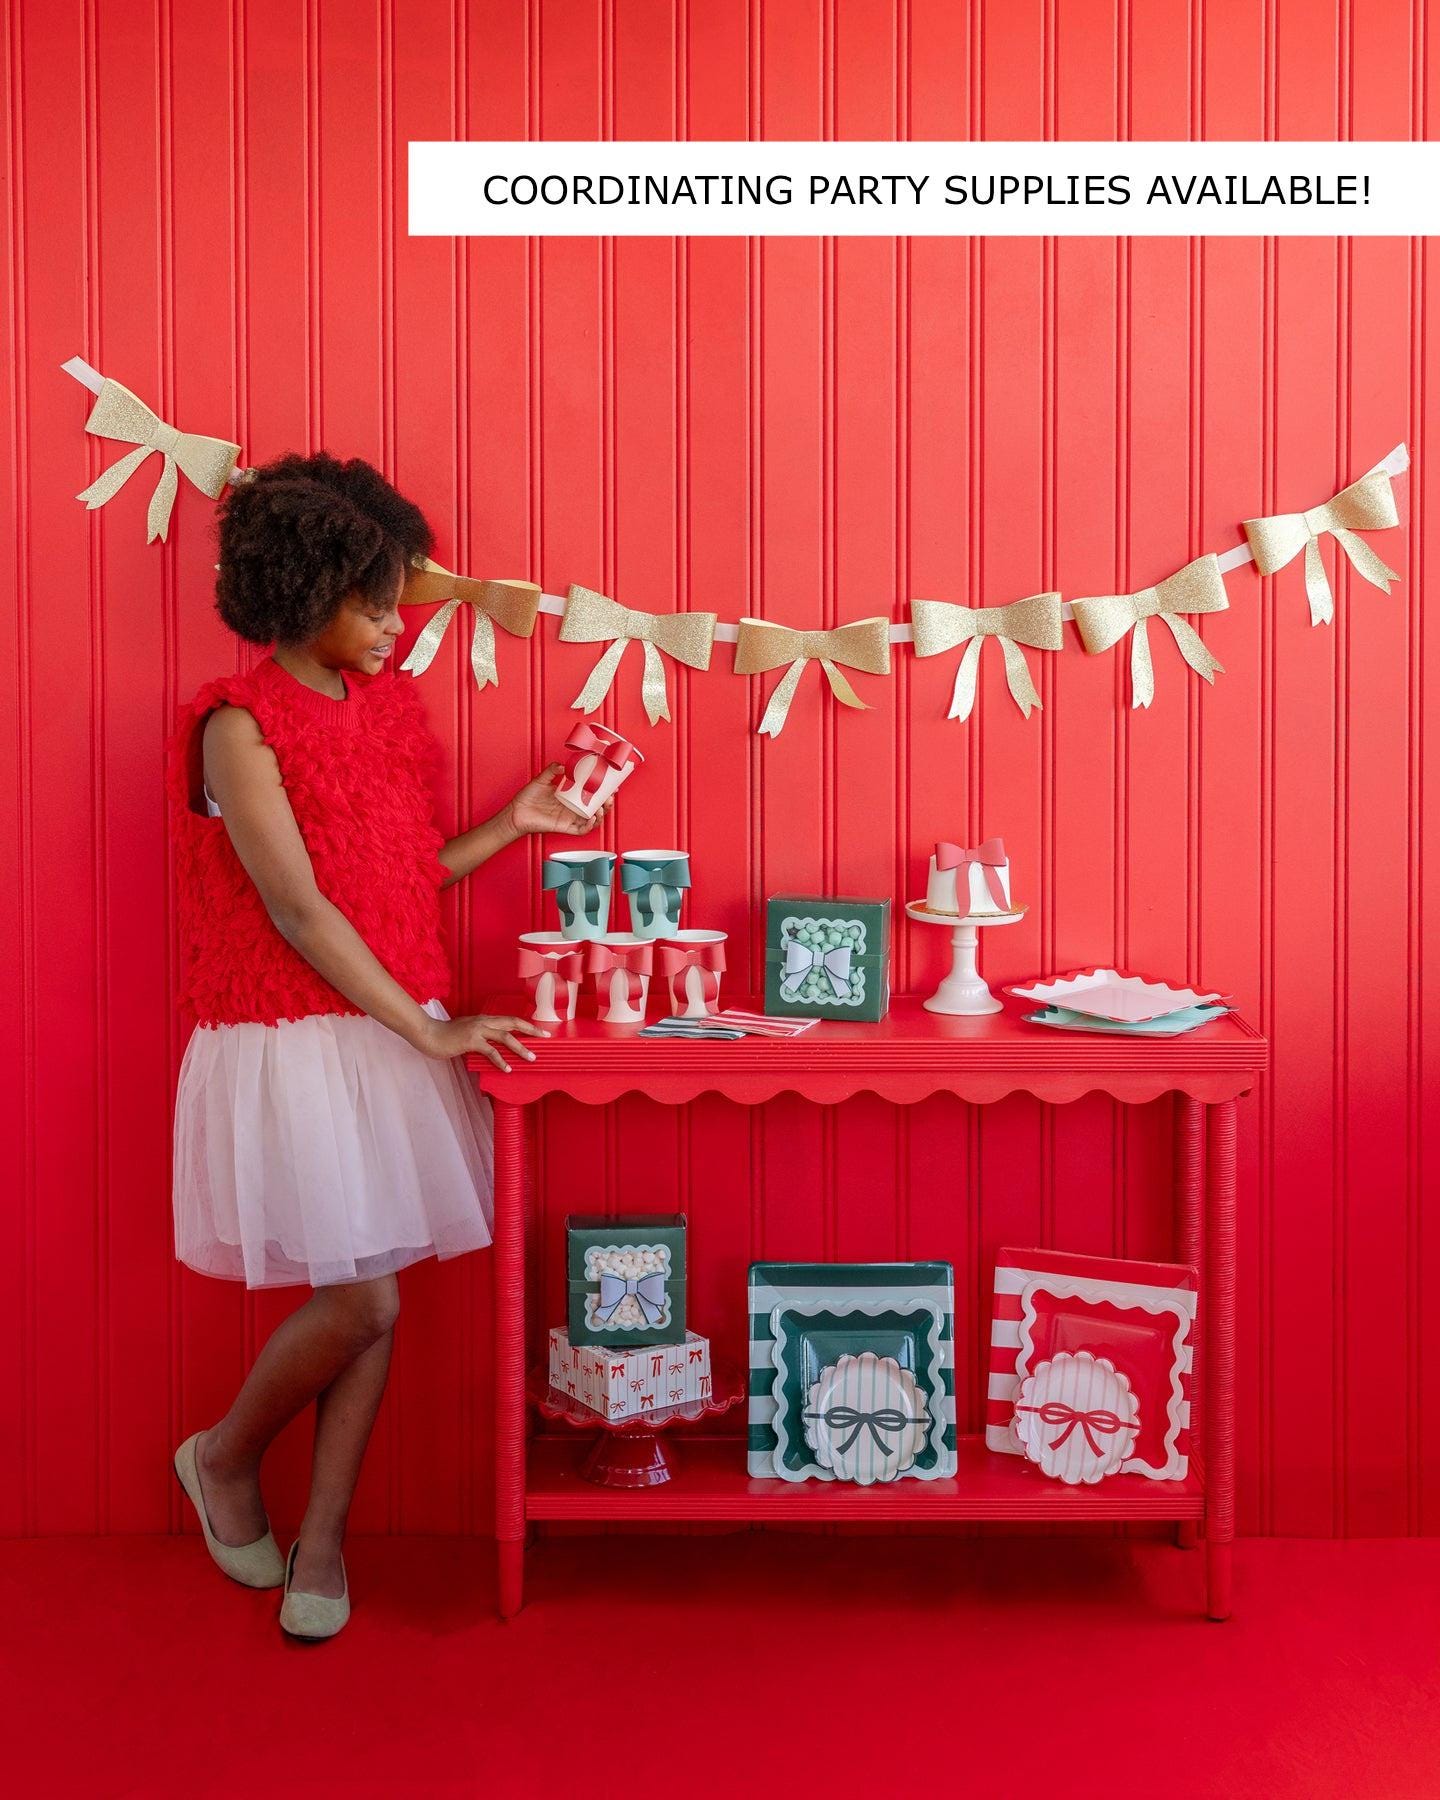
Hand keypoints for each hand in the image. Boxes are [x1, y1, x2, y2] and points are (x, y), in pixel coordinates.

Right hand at [417, 1013, 548, 1071]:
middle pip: (513, 1023)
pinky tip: (507, 1069)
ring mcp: (477, 1030)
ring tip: (531, 1057)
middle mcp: (484, 1022)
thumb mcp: (468, 1032)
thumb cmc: (447, 1035)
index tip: (540, 1030)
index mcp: (484, 1019)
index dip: (526, 1024)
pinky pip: (490, 1051)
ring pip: (505, 1037)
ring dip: (520, 1048)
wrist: (429, 1034)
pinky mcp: (470, 1041)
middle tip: (545, 1037)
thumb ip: (482, 1036)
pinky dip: (501, 1060)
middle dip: (531, 1030)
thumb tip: (495, 1047)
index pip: (510, 1019)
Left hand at [503, 765, 613, 838]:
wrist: (516, 813)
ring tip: (603, 808)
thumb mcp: (541, 779)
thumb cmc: (527, 799)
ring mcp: (569, 818)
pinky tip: (593, 818)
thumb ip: (552, 770)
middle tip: (609, 797)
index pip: (590, 793)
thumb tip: (563, 765)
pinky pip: (581, 829)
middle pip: (595, 807)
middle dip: (606, 803)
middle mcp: (572, 808)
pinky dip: (589, 825)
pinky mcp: (565, 827)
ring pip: (592, 819)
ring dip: (601, 814)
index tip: (611, 785)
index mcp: (569, 796)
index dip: (602, 791)